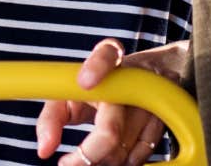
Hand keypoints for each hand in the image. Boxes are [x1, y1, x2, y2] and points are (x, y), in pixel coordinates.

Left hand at [38, 39, 189, 165]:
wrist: (145, 76)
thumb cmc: (98, 88)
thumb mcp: (70, 95)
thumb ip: (52, 118)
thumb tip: (45, 150)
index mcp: (108, 59)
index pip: (106, 55)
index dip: (97, 67)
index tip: (84, 82)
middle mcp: (134, 77)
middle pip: (111, 129)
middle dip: (87, 156)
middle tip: (69, 164)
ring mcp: (153, 100)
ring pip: (126, 148)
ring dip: (104, 162)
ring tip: (88, 159)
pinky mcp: (165, 119)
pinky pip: (144, 153)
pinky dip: (125, 163)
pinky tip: (111, 160)